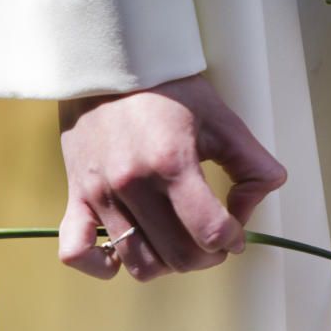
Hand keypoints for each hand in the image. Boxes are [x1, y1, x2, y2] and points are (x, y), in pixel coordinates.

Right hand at [57, 75, 286, 280]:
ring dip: (168, 263)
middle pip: (178, 256)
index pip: (210, 232)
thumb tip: (249, 209)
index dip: (233, 239)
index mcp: (172, 163)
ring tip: (179, 241)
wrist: (111, 64)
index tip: (235, 231)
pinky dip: (102, 266)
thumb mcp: (224, 121)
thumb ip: (255, 166)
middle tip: (213, 239)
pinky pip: (77, 253)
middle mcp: (132, 184)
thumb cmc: (171, 91)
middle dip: (207, 256)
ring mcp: (99, 194)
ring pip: (139, 263)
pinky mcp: (75, 197)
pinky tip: (125, 255)